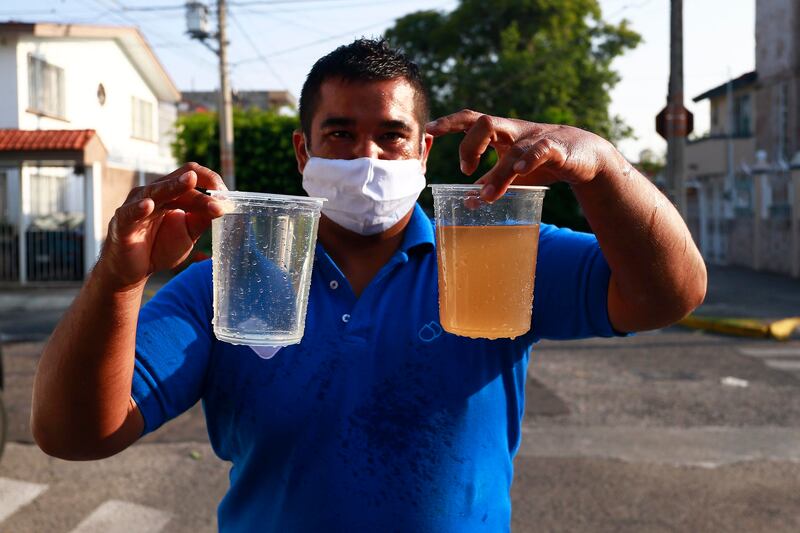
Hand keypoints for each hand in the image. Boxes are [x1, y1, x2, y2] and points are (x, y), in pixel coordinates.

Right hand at [99, 162, 226, 287]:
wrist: (135, 271)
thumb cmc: (160, 246)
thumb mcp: (188, 233)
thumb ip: (202, 218)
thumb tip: (224, 205)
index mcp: (171, 193)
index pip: (192, 176)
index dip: (211, 182)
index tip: (229, 197)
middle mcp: (154, 193)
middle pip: (179, 181)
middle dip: (202, 190)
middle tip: (221, 195)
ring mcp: (136, 205)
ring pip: (157, 190)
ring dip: (176, 187)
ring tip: (190, 181)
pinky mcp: (122, 222)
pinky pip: (130, 213)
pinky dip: (139, 208)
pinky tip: (149, 205)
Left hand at [426, 109, 613, 201]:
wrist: (585, 154)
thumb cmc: (542, 160)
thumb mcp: (512, 170)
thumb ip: (490, 181)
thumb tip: (467, 200)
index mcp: (500, 132)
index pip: (469, 120)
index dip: (448, 123)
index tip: (427, 131)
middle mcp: (514, 130)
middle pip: (484, 123)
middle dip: (468, 145)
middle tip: (465, 170)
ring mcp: (535, 137)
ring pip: (511, 147)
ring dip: (496, 171)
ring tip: (486, 195)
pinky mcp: (556, 148)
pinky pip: (540, 150)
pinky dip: (529, 160)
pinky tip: (519, 172)